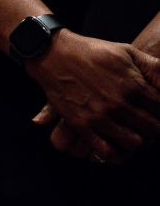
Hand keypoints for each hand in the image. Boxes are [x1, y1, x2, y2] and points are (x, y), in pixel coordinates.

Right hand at [27, 29, 159, 162]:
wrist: (55, 55)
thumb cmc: (92, 51)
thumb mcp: (127, 51)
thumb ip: (153, 67)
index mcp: (134, 86)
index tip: (156, 111)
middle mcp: (119, 104)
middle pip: (152, 128)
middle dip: (154, 128)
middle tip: (149, 125)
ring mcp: (100, 117)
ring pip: (133, 142)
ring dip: (138, 141)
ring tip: (135, 135)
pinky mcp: (81, 125)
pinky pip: (105, 150)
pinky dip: (116, 154)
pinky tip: (118, 149)